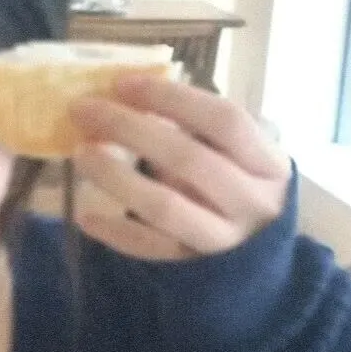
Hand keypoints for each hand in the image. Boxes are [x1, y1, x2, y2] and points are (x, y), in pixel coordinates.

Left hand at [67, 75, 291, 260]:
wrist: (259, 255)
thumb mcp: (238, 157)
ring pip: (164, 207)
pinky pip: (148, 249)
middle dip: (130, 129)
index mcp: (269, 163)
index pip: (224, 121)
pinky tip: (85, 215)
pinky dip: (115, 231)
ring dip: (117, 177)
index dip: (172, 98)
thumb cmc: (243, 189)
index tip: (123, 83)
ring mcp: (222, 240)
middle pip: (187, 159)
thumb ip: (198, 132)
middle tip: (84, 111)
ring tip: (81, 155)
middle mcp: (251, 202)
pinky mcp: (193, 268)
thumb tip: (130, 101)